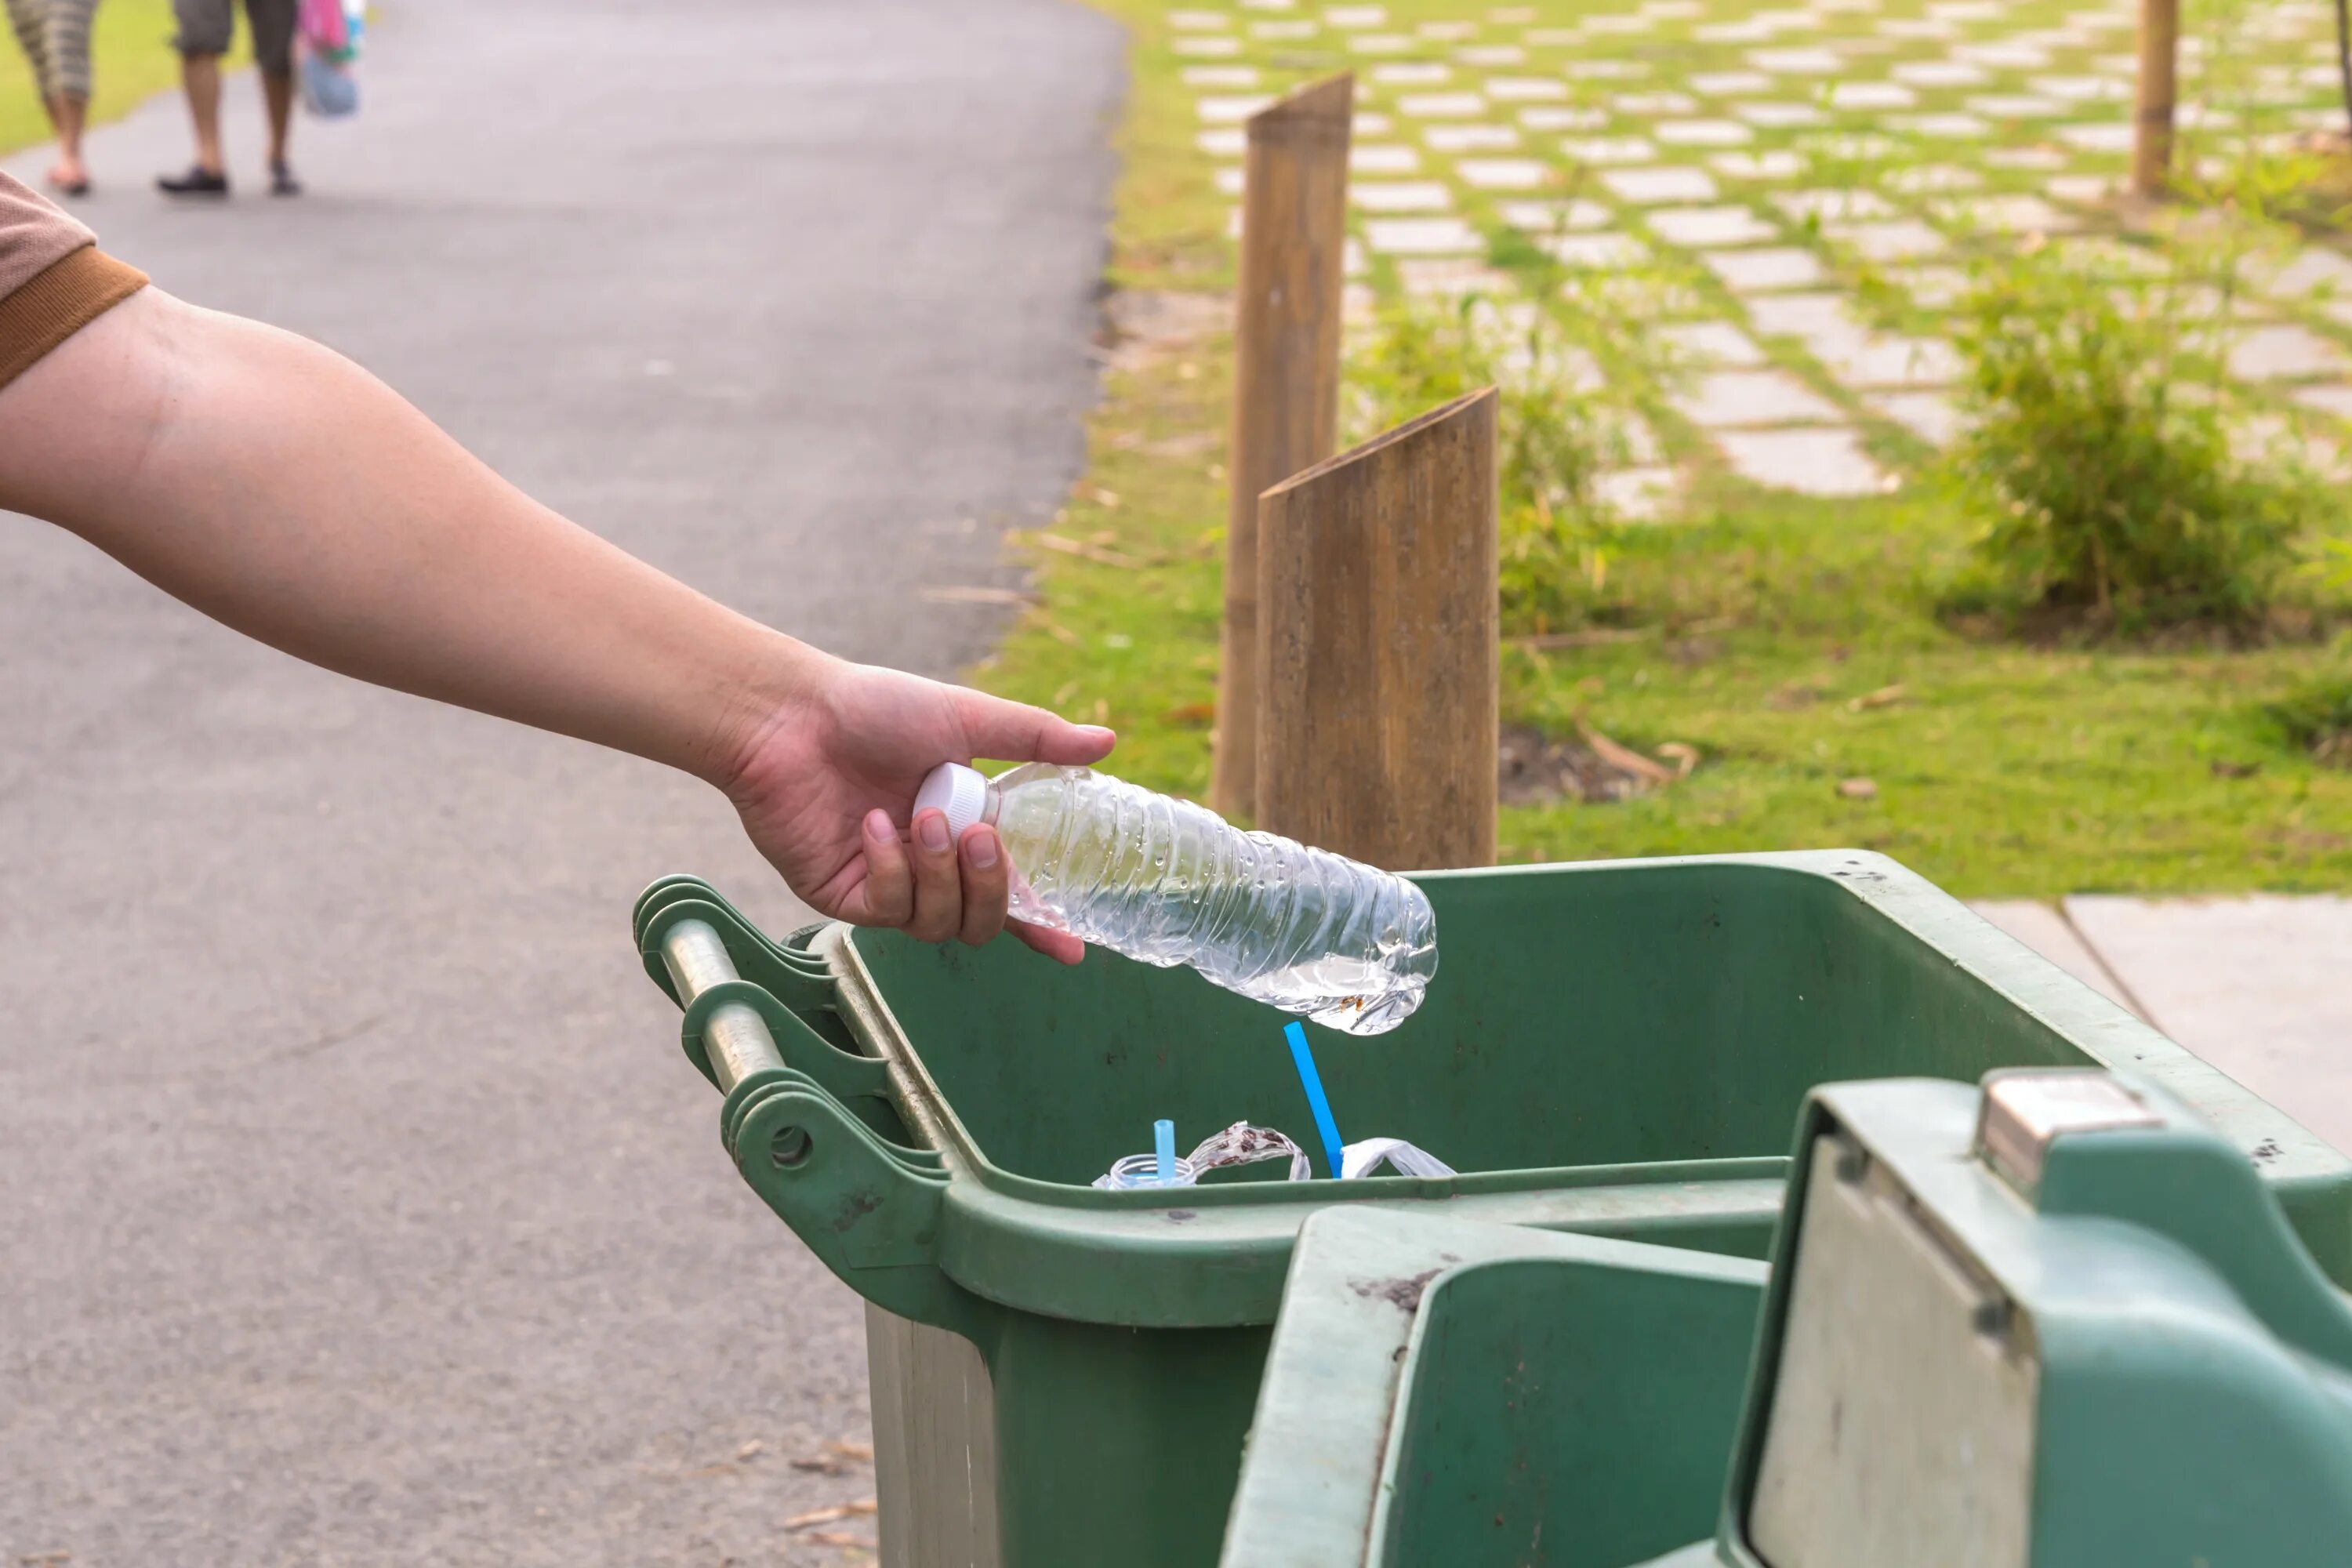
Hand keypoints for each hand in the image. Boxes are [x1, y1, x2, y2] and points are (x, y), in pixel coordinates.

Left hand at [722, 658, 1115, 961]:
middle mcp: (928, 866)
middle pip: (982, 922)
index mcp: (963, 830)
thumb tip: (1107, 742)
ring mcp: (886, 885)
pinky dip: (892, 870)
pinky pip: (888, 912)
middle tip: (978, 835)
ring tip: (921, 818)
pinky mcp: (844, 896)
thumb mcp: (966, 718)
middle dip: (989, 887)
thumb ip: (1035, 739)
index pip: (1011, 894)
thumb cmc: (873, 709)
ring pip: (938, 924)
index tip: (1073, 950)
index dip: (1042, 924)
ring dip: (939, 872)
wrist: (792, 717)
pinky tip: (873, 826)